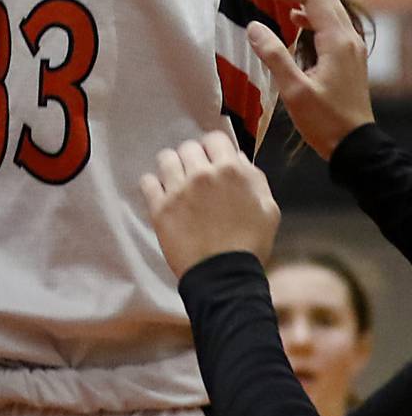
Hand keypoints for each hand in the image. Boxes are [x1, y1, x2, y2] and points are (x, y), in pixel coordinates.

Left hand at [140, 130, 280, 278]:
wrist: (226, 277)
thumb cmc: (251, 245)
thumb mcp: (269, 209)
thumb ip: (254, 179)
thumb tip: (237, 159)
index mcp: (231, 171)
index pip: (214, 138)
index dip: (214, 149)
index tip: (212, 162)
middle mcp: (202, 174)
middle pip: (188, 148)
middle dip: (193, 160)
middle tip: (196, 178)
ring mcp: (178, 190)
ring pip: (165, 158)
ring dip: (172, 169)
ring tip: (177, 185)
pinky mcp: (159, 207)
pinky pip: (147, 181)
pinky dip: (153, 186)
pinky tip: (162, 196)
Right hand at [249, 0, 373, 159]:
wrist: (354, 146)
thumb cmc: (324, 120)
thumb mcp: (294, 90)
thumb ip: (274, 55)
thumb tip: (254, 27)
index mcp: (337, 42)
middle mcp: (349, 40)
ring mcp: (352, 50)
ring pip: (330, 12)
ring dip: (305, 1)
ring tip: (278, 0)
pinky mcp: (350, 60)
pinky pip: (332, 26)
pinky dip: (313, 18)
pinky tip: (297, 23)